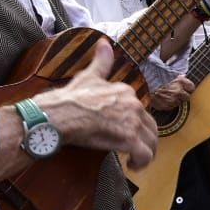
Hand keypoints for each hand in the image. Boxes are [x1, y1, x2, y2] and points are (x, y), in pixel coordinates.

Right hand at [36, 41, 157, 168]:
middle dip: (145, 140)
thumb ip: (101, 62)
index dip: (136, 124)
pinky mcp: (128, 139)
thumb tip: (104, 43)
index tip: (127, 133)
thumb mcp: (88, 76)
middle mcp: (133, 104)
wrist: (57, 115)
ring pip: (151, 142)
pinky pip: (145, 155)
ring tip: (135, 161)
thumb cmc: (69, 99)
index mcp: (126, 91)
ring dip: (145, 153)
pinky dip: (142, 163)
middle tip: (135, 150)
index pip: (140, 111)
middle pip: (150, 127)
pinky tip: (133, 166)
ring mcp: (132, 121)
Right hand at [149, 75, 192, 111]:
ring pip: (178, 103)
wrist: (143, 83)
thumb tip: (184, 76)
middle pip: (187, 97)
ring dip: (175, 100)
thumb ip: (178, 76)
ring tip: (167, 94)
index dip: (188, 88)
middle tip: (176, 92)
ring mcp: (172, 100)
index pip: (191, 87)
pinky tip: (162, 98)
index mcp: (180, 81)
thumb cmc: (155, 76)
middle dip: (183, 95)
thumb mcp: (168, 72)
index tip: (185, 88)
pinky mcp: (165, 106)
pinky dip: (167, 104)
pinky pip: (170, 107)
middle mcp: (178, 91)